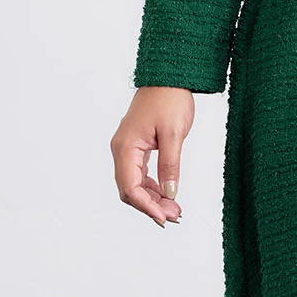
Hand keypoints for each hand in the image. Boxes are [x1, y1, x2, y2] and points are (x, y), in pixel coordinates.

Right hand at [111, 87, 193, 226]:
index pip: (130, 188)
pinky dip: (153, 188)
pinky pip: (140, 175)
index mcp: (125, 147)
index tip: (165, 218)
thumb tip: (170, 193)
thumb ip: (170, 165)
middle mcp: (121, 150)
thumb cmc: (170, 100)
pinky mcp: (136, 148)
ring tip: (175, 210)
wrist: (168, 78)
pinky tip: (168, 195)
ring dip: (153, 199)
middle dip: (150, 206)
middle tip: (175, 216)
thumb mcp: (173, 134)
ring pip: (135, 184)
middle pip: (130, 190)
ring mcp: (127, 149)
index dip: (147, 206)